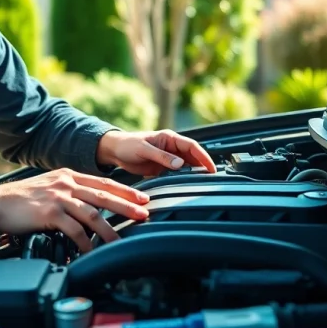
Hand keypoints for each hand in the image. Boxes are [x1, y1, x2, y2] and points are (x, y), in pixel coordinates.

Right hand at [0, 168, 149, 252]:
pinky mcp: (50, 212)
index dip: (124, 190)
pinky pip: (74, 230)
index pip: (103, 182)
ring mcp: (58, 197)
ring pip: (93, 213)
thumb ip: (68, 192)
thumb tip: (89, 206)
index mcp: (68, 175)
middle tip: (144, 213)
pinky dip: (84, 243)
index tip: (141, 197)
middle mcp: (66, 183)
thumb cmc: (20, 200)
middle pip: (104, 195)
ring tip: (120, 241)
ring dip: (109, 229)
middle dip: (127, 205)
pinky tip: (91, 252)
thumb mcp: (48, 187)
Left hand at [96, 129, 216, 176]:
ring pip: (186, 167)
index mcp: (169, 138)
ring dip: (193, 175)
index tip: (211, 168)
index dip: (203, 156)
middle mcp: (172, 148)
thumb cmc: (128, 145)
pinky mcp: (163, 169)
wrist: (115, 151)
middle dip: (202, 167)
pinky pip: (176, 174)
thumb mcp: (144, 150)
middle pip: (192, 157)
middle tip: (211, 180)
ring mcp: (168, 159)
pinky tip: (186, 188)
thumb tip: (180, 164)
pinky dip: (182, 180)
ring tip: (201, 186)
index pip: (192, 146)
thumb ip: (162, 156)